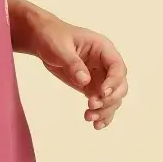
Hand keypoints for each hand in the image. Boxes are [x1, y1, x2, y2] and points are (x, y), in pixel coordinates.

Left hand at [24, 11, 128, 129]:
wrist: (42, 39)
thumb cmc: (52, 37)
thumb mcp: (59, 47)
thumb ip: (72, 63)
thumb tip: (85, 81)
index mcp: (103, 48)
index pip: (118, 67)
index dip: (114, 82)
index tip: (101, 93)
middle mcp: (105, 64)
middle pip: (120, 85)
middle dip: (110, 99)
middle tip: (92, 105)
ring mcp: (100, 76)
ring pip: (113, 98)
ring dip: (105, 110)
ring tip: (89, 117)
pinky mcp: (91, 86)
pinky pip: (102, 102)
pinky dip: (102, 114)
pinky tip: (95, 124)